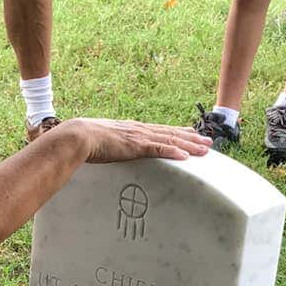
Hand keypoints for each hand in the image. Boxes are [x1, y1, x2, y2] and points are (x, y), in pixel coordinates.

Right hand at [68, 118, 211, 163]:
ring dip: (189, 145)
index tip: (190, 133)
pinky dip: (173, 152)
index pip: (160, 130)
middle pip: (171, 133)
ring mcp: (139, 137)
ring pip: (170, 140)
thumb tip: (110, 149)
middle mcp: (139, 130)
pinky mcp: (135, 146)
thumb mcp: (103, 142)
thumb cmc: (86, 141)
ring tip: (204, 149)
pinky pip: (159, 150)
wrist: (78, 137)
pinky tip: (185, 156)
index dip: (177, 132)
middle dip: (191, 138)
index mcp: (132, 129)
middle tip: (207, 142)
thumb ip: (112, 145)